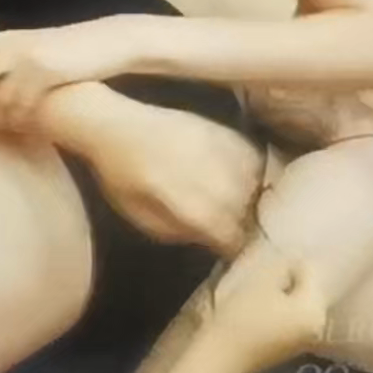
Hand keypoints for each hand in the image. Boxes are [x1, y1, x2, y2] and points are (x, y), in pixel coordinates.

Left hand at [0, 21, 135, 132]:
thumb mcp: (37, 43)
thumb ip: (13, 53)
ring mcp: (29, 59)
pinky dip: (17, 118)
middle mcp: (13, 45)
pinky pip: (24, 101)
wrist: (110, 39)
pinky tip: (16, 130)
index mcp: (8, 36)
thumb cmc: (72, 45)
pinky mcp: (48, 73)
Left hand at [86, 101, 263, 254]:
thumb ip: (178, 231)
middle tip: (235, 229)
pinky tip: (242, 180)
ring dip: (252, 198)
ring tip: (241, 205)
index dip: (232, 245)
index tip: (230, 250)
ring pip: (256, 183)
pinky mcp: (224, 131)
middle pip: (246, 209)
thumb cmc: (120, 174)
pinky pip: (254, 159)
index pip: (227, 232)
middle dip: (244, 224)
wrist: (115, 122)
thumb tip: (211, 239)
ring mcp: (220, 148)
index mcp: (185, 199)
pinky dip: (253, 173)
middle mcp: (210, 174)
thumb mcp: (139, 215)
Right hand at [205, 254, 327, 367]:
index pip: (310, 270)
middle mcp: (317, 326)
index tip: (267, 257)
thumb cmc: (240, 317)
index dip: (288, 260)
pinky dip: (275, 309)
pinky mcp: (287, 348)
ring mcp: (303, 340)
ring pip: (295, 304)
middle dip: (287, 278)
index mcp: (315, 310)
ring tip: (256, 286)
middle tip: (262, 270)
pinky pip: (288, 318)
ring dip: (280, 294)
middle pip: (305, 289)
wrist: (219, 358)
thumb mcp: (260, 282)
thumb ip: (280, 265)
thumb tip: (289, 260)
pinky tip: (254, 307)